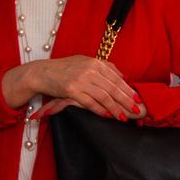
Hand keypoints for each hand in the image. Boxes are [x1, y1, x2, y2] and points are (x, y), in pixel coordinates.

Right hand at [5, 56, 143, 119]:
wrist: (41, 72)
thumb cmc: (65, 68)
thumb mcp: (85, 62)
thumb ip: (105, 68)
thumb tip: (124, 77)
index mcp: (96, 63)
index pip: (117, 78)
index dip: (128, 90)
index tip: (137, 99)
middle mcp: (90, 70)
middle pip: (113, 88)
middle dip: (126, 101)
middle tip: (137, 111)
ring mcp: (81, 80)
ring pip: (104, 96)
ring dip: (115, 108)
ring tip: (123, 117)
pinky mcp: (71, 90)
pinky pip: (89, 102)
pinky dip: (100, 110)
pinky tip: (107, 116)